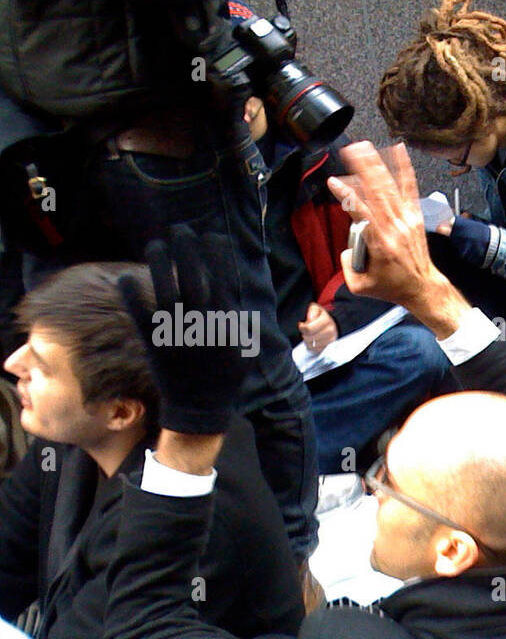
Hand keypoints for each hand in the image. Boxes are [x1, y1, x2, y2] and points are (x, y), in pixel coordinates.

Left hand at [116, 225, 248, 435]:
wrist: (199, 409)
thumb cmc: (226, 379)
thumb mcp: (246, 353)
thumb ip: (243, 326)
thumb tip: (237, 301)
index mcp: (222, 323)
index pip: (219, 279)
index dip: (215, 254)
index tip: (212, 236)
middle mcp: (198, 323)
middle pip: (191, 276)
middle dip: (187, 249)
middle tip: (181, 228)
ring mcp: (173, 331)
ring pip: (163, 288)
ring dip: (159, 263)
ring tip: (156, 245)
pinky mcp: (153, 341)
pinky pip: (138, 312)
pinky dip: (131, 295)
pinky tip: (126, 279)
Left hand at [298, 302, 338, 352]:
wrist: (331, 323)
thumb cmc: (320, 316)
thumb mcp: (316, 308)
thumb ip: (312, 311)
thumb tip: (310, 319)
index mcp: (327, 320)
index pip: (308, 328)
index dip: (301, 327)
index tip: (301, 324)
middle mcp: (330, 331)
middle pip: (309, 338)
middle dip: (304, 334)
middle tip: (304, 331)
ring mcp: (330, 340)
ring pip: (311, 345)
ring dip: (307, 340)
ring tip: (308, 335)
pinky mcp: (328, 347)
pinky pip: (315, 350)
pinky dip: (311, 346)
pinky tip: (312, 340)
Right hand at [327, 142, 469, 337]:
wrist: (422, 287)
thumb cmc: (394, 286)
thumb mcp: (361, 285)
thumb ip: (346, 266)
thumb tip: (345, 247)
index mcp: (380, 243)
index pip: (361, 211)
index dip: (346, 195)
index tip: (333, 183)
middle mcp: (395, 228)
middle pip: (376, 192)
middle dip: (362, 168)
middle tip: (349, 151)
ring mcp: (406, 220)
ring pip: (390, 187)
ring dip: (377, 164)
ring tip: (364, 147)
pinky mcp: (414, 217)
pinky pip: (408, 188)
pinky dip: (403, 168)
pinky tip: (398, 150)